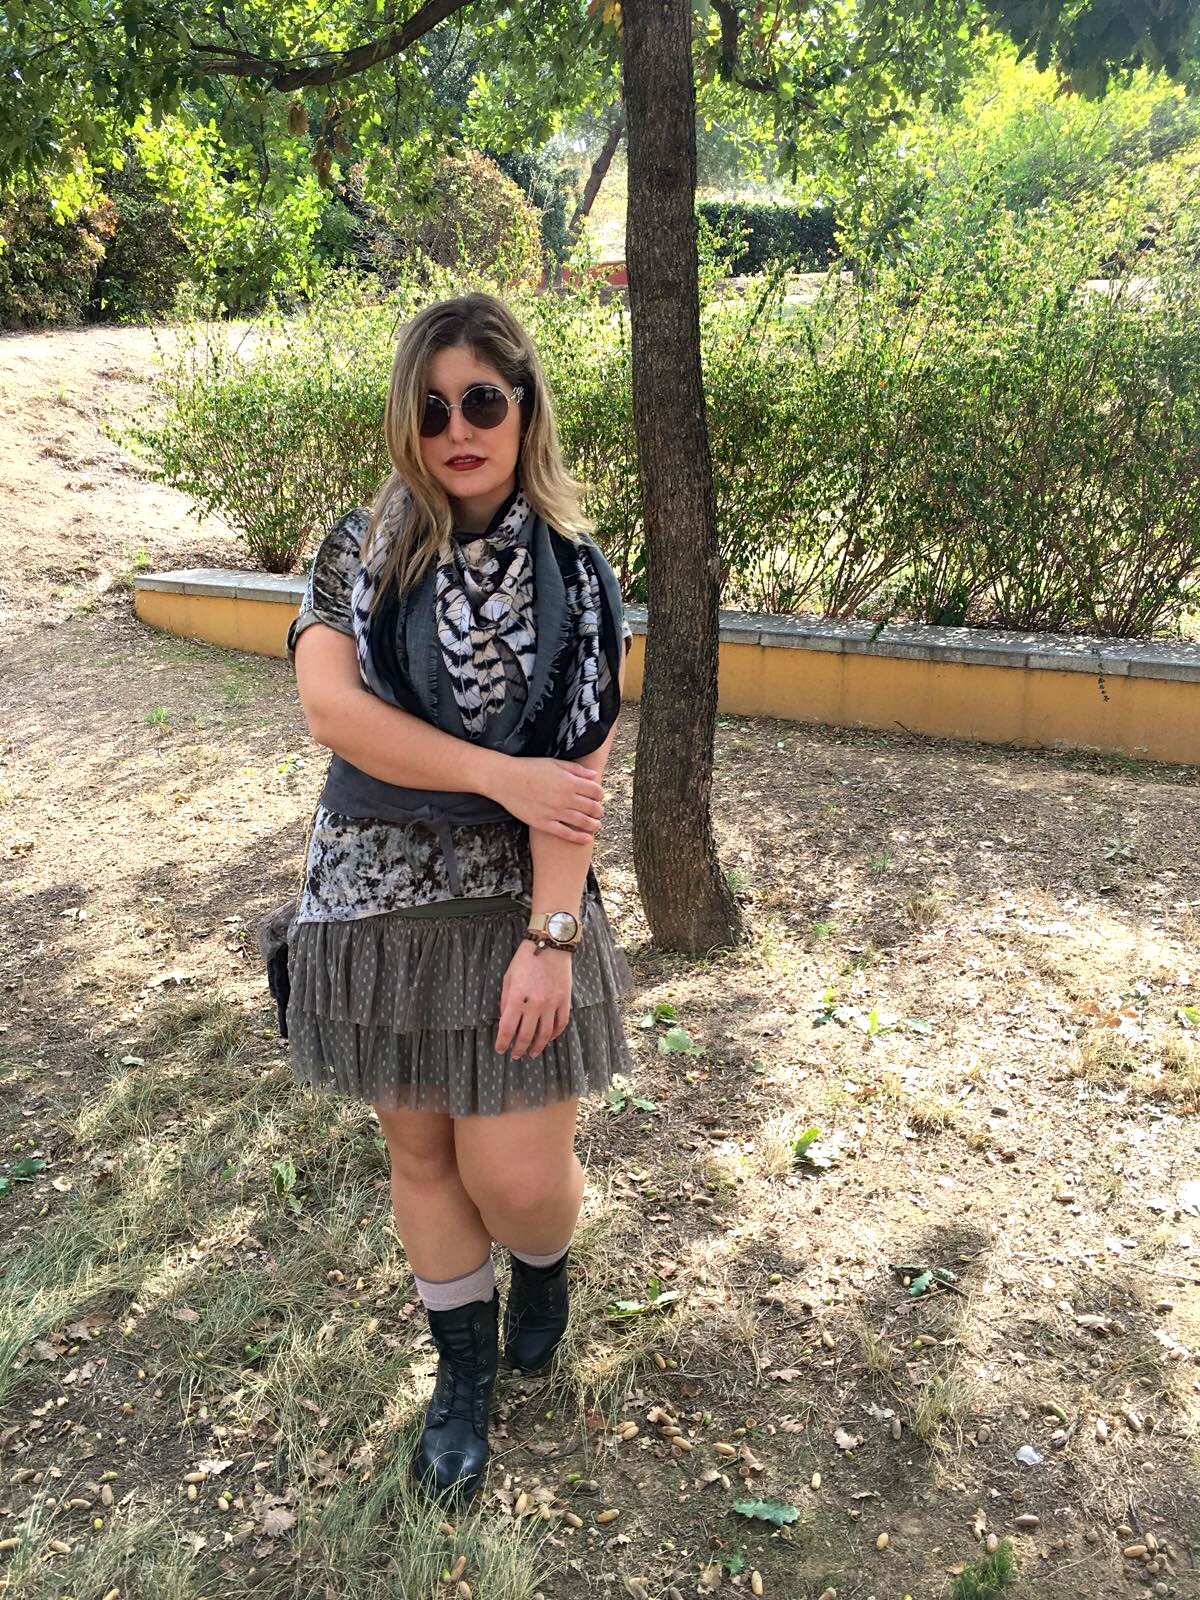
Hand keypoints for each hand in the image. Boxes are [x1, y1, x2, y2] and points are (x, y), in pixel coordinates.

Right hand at [490, 756, 604, 843]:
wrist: (505, 779)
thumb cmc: (529, 768)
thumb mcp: (554, 763)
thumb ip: (576, 770)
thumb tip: (594, 775)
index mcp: (569, 781)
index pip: (596, 791)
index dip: (600, 795)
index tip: (598, 797)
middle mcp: (565, 798)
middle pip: (593, 808)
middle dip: (599, 811)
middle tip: (598, 812)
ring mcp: (555, 812)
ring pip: (583, 822)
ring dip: (593, 825)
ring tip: (595, 825)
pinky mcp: (544, 823)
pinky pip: (566, 834)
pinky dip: (579, 838)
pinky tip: (586, 839)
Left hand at [494, 939, 572, 1058]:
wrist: (551, 944)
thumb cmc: (526, 959)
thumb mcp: (508, 977)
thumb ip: (506, 1000)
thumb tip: (505, 1019)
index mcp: (517, 998)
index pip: (507, 1029)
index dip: (502, 1042)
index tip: (500, 1049)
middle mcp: (535, 1004)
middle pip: (526, 1035)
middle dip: (519, 1049)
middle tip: (515, 1055)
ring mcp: (552, 1004)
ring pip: (544, 1034)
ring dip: (537, 1046)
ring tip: (532, 1053)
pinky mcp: (564, 1001)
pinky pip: (561, 1024)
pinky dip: (554, 1035)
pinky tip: (548, 1039)